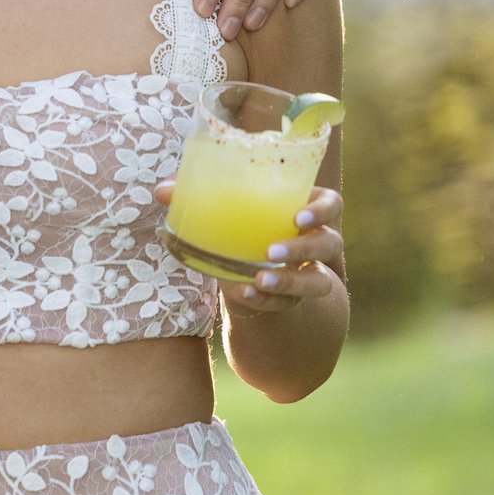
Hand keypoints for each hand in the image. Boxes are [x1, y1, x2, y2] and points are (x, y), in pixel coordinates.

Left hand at [155, 181, 342, 313]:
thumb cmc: (236, 223)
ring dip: (291, 281)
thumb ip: (193, 195)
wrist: (241, 266)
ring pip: (318, 281)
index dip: (322, 210)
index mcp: (304, 207)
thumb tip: (161, 191)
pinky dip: (266, 301)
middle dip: (304, 248)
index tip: (299, 216)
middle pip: (329, 243)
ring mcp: (308, 272)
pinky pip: (287, 303)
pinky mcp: (292, 297)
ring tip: (260, 280)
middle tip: (272, 252)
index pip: (332, 204)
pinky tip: (245, 294)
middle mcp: (315, 240)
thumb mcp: (221, 206)